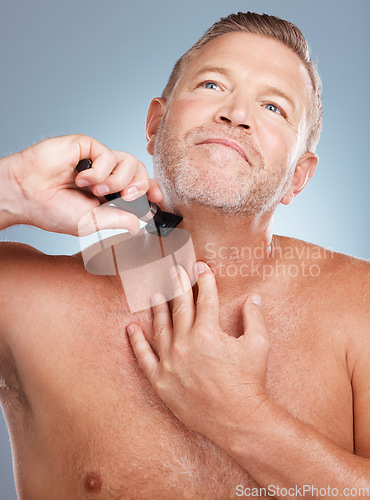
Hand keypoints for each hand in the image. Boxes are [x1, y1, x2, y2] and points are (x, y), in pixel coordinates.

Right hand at [3, 134, 161, 234]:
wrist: (26, 195)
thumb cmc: (53, 210)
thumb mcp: (92, 222)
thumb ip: (118, 219)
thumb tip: (140, 225)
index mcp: (109, 194)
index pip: (139, 187)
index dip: (151, 191)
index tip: (158, 199)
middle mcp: (106, 175)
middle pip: (139, 171)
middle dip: (139, 185)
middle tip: (126, 196)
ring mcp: (97, 160)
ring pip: (128, 161)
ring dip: (117, 180)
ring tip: (95, 190)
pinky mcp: (87, 146)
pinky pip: (108, 154)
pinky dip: (98, 171)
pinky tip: (80, 178)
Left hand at [127, 262, 269, 446]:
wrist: (238, 420)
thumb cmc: (249, 382)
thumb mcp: (259, 345)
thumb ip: (255, 317)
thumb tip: (254, 298)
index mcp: (208, 332)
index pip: (205, 299)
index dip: (204, 280)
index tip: (200, 267)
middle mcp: (185, 343)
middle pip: (180, 307)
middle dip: (179, 286)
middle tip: (175, 270)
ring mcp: (170, 362)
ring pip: (161, 327)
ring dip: (158, 308)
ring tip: (156, 294)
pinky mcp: (161, 381)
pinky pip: (144, 357)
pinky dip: (136, 342)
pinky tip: (131, 328)